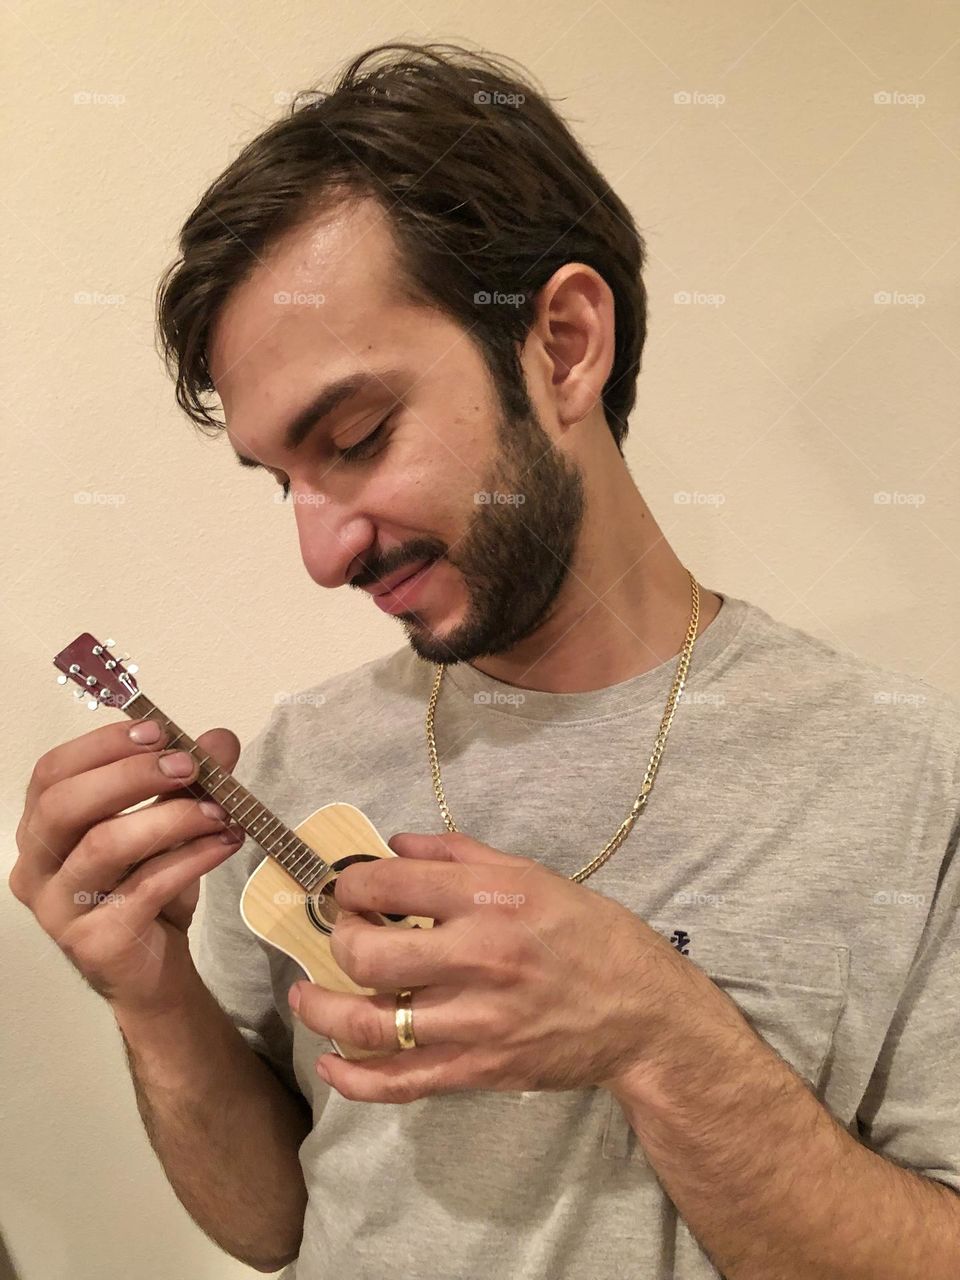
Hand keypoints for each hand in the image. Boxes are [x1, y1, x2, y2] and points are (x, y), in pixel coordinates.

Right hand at [10, 717, 244, 1014]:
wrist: (154, 972)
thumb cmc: (149, 890)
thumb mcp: (170, 826)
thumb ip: (189, 782)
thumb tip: (219, 739)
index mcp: (42, 829)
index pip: (52, 773)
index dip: (102, 746)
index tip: (157, 732)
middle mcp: (36, 867)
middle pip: (65, 806)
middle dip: (131, 776)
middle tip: (189, 767)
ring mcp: (58, 909)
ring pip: (104, 846)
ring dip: (171, 818)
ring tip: (221, 811)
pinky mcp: (94, 942)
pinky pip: (144, 887)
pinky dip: (191, 859)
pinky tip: (225, 844)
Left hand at [288, 829, 694, 1102]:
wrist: (643, 1014)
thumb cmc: (589, 935)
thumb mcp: (533, 874)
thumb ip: (459, 854)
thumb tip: (395, 843)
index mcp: (492, 898)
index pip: (393, 883)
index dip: (352, 884)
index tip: (346, 889)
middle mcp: (479, 956)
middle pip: (369, 954)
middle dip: (338, 940)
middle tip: (341, 935)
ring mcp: (476, 1019)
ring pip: (370, 1023)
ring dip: (323, 1010)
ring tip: (306, 997)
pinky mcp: (478, 1069)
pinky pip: (400, 1082)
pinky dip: (354, 1080)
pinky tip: (331, 1065)